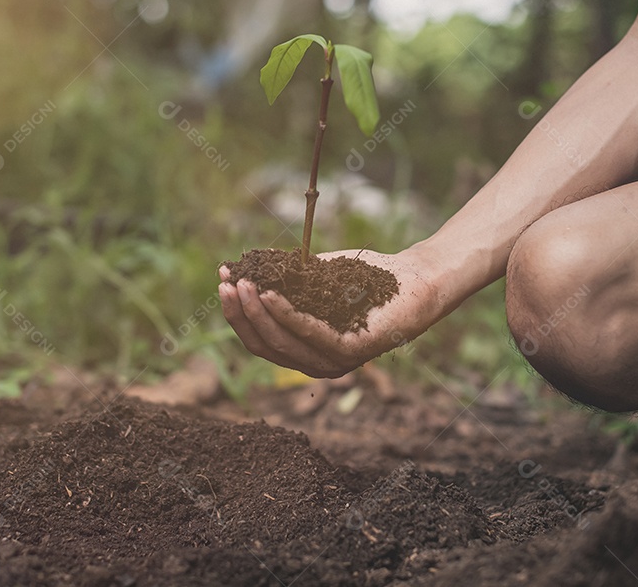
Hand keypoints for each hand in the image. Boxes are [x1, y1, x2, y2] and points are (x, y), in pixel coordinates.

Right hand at [218, 245, 451, 377]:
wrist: (415, 279)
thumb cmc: (364, 278)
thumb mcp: (312, 279)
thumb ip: (281, 283)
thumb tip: (236, 272)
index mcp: (304, 352)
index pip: (259, 339)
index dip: (236, 312)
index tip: (222, 280)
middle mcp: (316, 364)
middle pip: (264, 344)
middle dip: (241, 313)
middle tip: (226, 282)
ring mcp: (335, 362)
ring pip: (283, 343)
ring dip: (258, 312)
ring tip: (245, 283)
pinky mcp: (354, 352)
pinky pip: (311, 335)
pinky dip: (288, 315)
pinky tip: (271, 293)